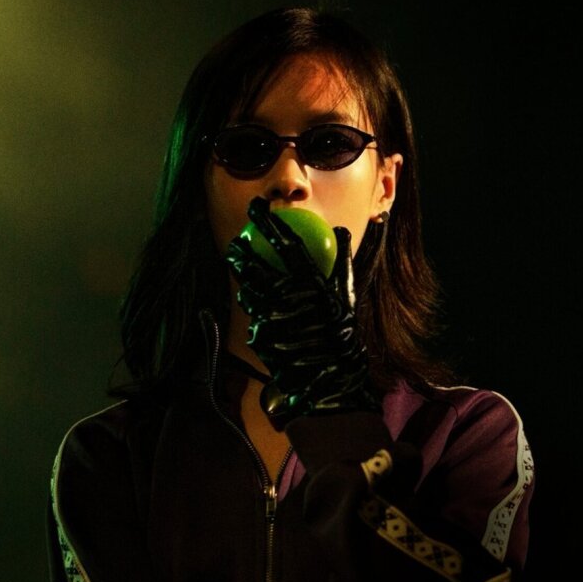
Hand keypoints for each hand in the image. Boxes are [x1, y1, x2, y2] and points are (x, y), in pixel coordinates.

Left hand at [224, 197, 379, 422]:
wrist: (329, 373)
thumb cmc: (340, 329)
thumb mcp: (346, 293)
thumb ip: (341, 259)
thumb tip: (341, 230)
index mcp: (312, 283)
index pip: (287, 245)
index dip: (269, 223)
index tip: (258, 208)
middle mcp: (290, 298)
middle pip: (256, 265)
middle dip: (242, 249)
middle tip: (237, 238)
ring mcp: (273, 317)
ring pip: (248, 287)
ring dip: (241, 272)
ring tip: (236, 258)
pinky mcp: (262, 334)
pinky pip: (252, 312)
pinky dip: (251, 300)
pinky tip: (247, 291)